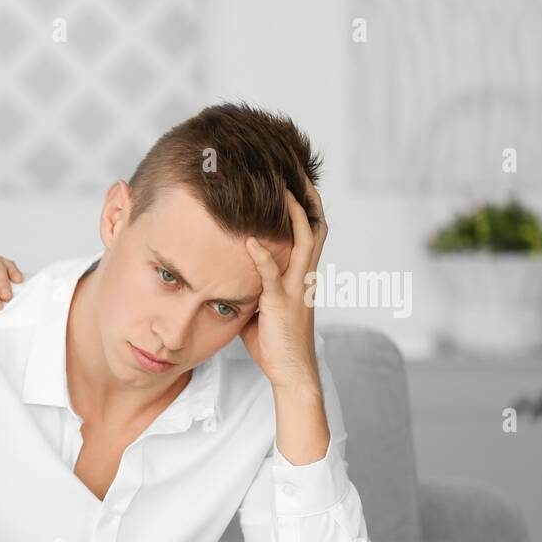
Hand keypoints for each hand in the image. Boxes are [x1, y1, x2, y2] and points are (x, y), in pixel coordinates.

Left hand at [240, 182, 327, 391]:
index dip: (306, 205)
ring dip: (292, 215)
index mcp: (302, 274)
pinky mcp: (282, 303)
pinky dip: (261, 257)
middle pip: (315, 226)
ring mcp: (297, 288)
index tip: (295, 180)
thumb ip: (249, 283)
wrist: (291, 371)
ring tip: (281, 190)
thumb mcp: (259, 305)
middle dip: (308, 197)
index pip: (310, 231)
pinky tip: (249, 241)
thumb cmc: (273, 341)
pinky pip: (273, 275)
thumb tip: (225, 271)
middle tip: (297, 170)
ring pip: (303, 242)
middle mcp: (305, 276)